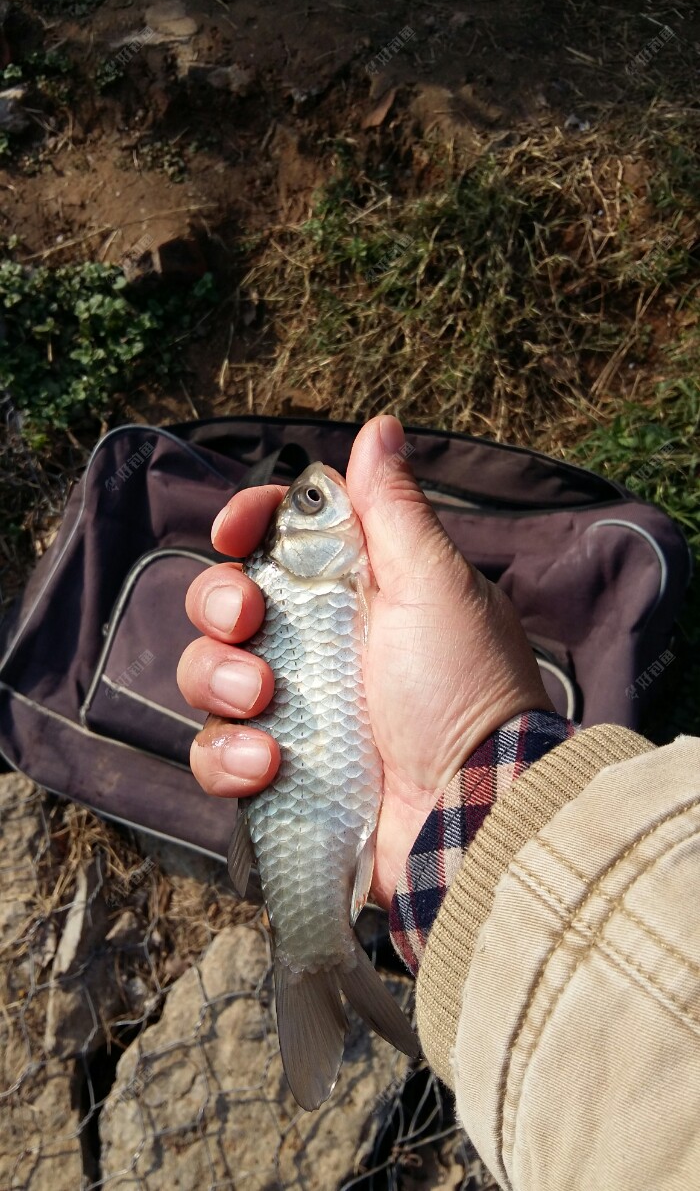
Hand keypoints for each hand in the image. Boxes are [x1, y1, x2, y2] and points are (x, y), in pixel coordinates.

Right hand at [177, 416, 552, 907]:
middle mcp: (317, 643)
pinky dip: (228, 757)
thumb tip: (382, 425)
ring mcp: (294, 710)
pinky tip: (269, 765)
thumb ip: (394, 510)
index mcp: (355, 590)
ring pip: (206, 675)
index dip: (248, 522)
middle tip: (251, 622)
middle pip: (225, 600)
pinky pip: (214, 753)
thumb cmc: (465, 689)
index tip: (235, 531)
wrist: (472, 812)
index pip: (279, 535)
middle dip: (220, 604)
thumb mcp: (435, 585)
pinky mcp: (278, 774)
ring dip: (218, 681)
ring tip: (264, 701)